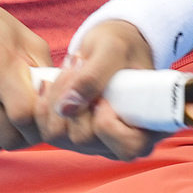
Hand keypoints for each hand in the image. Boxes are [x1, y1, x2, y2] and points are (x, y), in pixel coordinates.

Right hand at [0, 0, 51, 150]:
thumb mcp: (18, 33)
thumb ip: (42, 66)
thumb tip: (58, 99)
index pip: (24, 115)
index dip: (39, 123)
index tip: (42, 119)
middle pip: (6, 137)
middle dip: (23, 136)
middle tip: (28, 125)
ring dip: (1, 135)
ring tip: (5, 116)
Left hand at [35, 20, 168, 160]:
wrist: (112, 45)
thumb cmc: (122, 45)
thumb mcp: (113, 49)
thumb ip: (93, 77)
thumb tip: (66, 108)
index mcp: (148, 128)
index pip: (129, 147)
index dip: (108, 122)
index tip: (104, 95)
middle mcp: (122, 142)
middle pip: (85, 140)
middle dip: (75, 99)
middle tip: (81, 66)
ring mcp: (95, 142)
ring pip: (59, 136)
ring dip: (56, 98)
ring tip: (71, 71)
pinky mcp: (72, 135)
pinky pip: (46, 129)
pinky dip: (44, 103)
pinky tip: (53, 82)